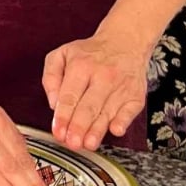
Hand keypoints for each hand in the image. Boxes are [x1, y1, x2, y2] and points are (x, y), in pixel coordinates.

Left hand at [44, 34, 147, 150]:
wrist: (125, 42)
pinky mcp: (135, 95)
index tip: (58, 132)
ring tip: (88, 144)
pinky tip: (115, 130)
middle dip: (79, 127)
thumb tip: (53, 103)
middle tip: (71, 142)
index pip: (70, 96)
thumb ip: (50, 77)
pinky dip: (123, 121)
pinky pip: (130, 111)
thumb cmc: (89, 53)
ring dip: (97, 130)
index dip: (63, 116)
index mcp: (81, 66)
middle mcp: (102, 76)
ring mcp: (121, 86)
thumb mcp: (61, 55)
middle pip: (89, 106)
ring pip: (107, 112)